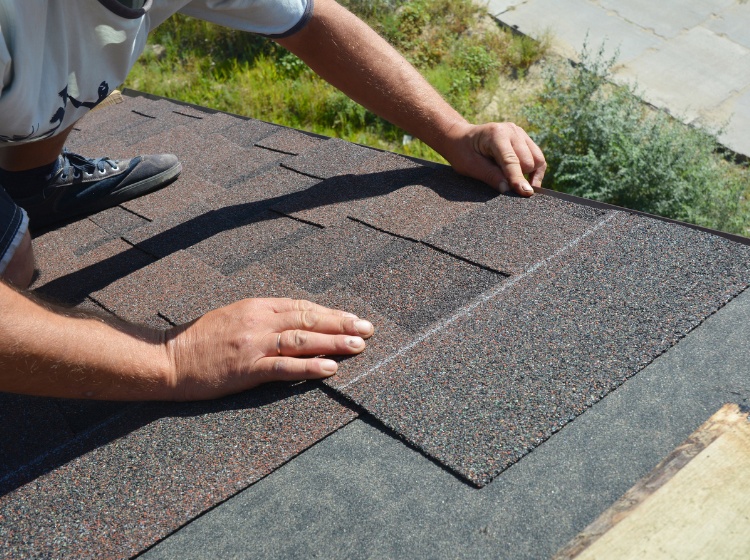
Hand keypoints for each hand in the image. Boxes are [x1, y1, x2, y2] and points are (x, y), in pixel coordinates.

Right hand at [164, 298, 373, 400]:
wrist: (167, 358)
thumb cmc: (200, 339)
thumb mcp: (234, 316)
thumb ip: (264, 317)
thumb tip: (296, 322)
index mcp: (257, 306)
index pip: (302, 307)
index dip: (331, 313)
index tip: (354, 318)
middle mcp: (259, 321)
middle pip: (308, 319)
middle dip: (342, 324)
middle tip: (368, 329)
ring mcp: (253, 345)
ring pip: (302, 340)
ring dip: (334, 343)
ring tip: (359, 346)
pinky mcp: (247, 369)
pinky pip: (284, 367)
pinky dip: (309, 367)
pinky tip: (330, 369)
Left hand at [444, 121, 546, 196]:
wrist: (460, 137)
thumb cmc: (462, 152)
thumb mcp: (470, 166)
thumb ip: (490, 176)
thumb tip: (508, 189)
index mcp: (496, 135)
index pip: (512, 161)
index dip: (518, 178)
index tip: (525, 193)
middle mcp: (511, 131)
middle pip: (529, 160)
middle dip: (521, 176)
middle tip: (507, 186)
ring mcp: (519, 133)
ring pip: (537, 159)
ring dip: (530, 174)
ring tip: (517, 184)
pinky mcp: (524, 138)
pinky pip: (537, 157)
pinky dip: (534, 170)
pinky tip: (525, 179)